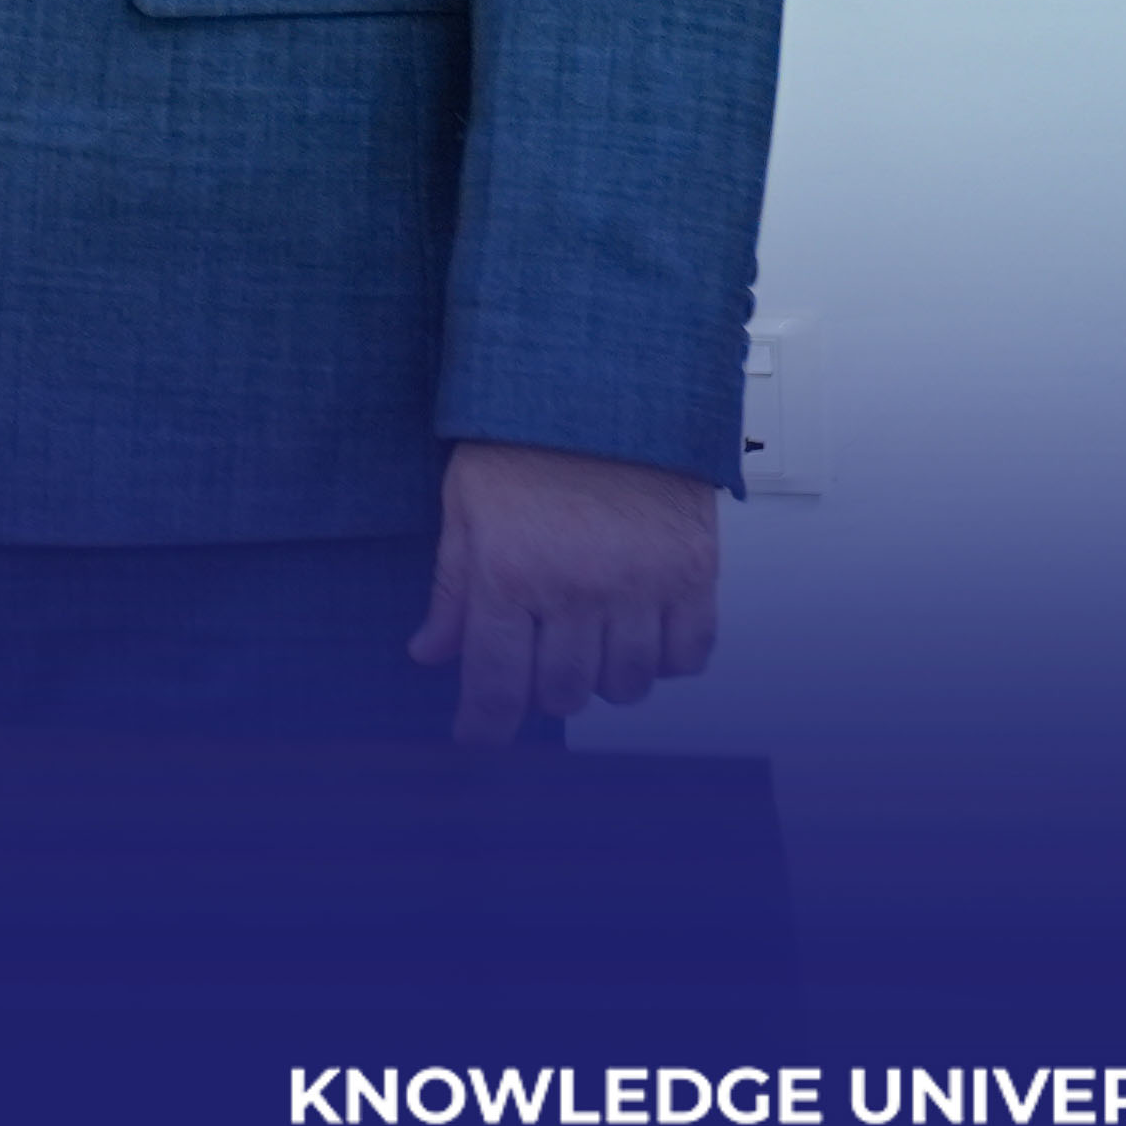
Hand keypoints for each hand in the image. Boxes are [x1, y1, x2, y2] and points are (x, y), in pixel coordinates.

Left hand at [413, 437, 719, 741]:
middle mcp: (577, 589)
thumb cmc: (523, 441)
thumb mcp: (465, 508)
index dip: (485, 724)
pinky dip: (666, 660)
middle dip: (543, 692)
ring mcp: (642, 586)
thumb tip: (431, 654)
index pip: (496, 682)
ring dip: (604, 679)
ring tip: (589, 642)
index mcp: (510, 574)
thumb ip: (451, 588)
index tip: (479, 739)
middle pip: (564, 693)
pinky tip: (642, 633)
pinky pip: (689, 656)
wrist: (604, 387)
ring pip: (628, 684)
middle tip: (535, 663)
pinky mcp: (695, 575)